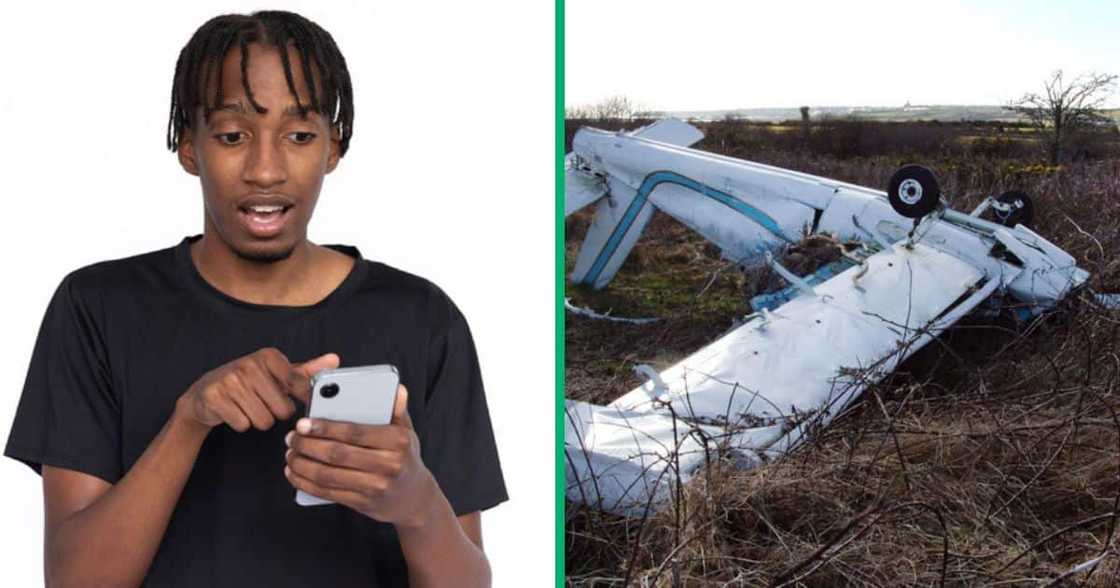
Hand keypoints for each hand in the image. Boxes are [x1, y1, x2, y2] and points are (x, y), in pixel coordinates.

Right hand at [175, 347, 339, 432]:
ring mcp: (230, 380)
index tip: (289, 396)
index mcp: (269, 356)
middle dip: (275, 412)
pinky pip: (243, 425)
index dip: (296, 397)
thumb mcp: (278, 374)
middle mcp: (249, 365)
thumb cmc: (250, 383)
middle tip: (262, 402)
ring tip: (248, 406)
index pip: (298, 386)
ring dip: (259, 420)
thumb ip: (307, 371)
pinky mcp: (215, 398)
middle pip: (282, 410)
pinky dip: (241, 423)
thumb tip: (335, 360)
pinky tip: (234, 411)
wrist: (206, 392)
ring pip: (263, 420)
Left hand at [283, 384, 438, 527]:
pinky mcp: (363, 504)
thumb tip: (397, 388)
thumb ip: (397, 409)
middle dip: (308, 445)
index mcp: (397, 441)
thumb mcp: (406, 431)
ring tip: (290, 453)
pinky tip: (294, 473)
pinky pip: (328, 492)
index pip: (355, 432)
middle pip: (337, 454)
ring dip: (302, 464)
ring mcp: (376, 487)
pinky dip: (306, 483)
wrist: (414, 498)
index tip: (303, 423)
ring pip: (328, 475)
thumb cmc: (404, 456)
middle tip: (292, 437)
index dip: (325, 427)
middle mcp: (389, 465)